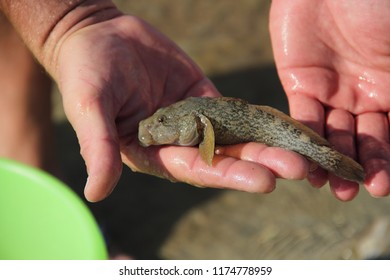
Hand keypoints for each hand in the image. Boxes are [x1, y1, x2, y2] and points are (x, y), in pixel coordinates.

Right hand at [53, 14, 309, 200]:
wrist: (98, 34)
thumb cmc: (86, 71)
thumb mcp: (88, 107)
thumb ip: (97, 147)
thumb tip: (94, 195)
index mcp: (150, 153)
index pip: (193, 169)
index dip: (228, 175)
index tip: (264, 181)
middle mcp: (175, 143)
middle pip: (222, 159)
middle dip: (258, 164)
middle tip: (298, 170)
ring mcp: (192, 121)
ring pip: (233, 138)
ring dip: (266, 147)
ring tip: (303, 154)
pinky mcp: (203, 98)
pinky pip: (234, 111)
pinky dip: (259, 120)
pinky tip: (286, 127)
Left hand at [270, 0, 389, 199]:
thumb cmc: (379, 9)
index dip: (386, 161)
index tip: (381, 187)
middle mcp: (363, 94)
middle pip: (359, 139)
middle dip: (355, 166)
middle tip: (349, 192)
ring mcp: (331, 90)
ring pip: (329, 134)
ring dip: (327, 161)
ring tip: (327, 187)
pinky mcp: (299, 83)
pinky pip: (300, 117)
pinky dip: (301, 140)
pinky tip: (301, 163)